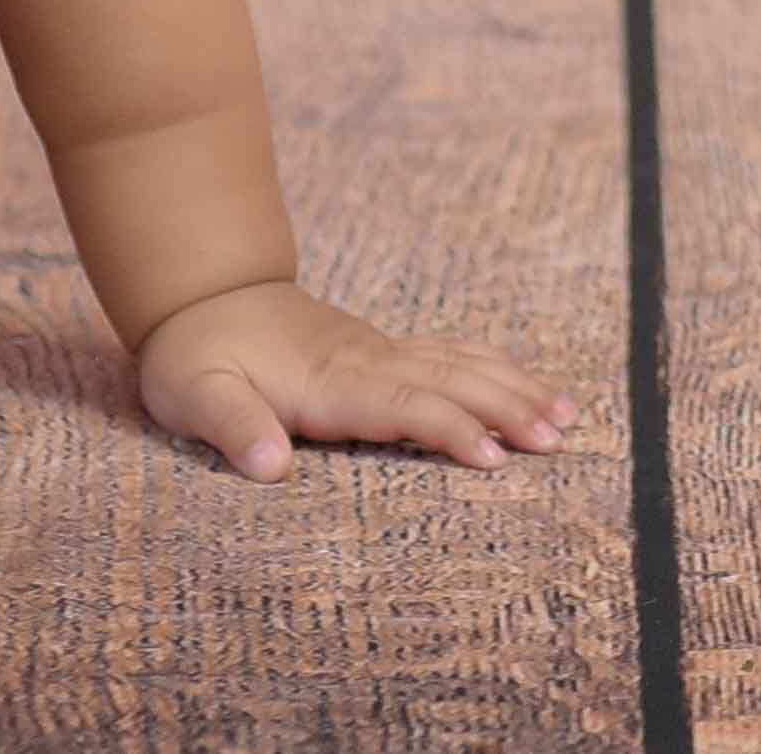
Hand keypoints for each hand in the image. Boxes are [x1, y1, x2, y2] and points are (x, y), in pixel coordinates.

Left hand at [136, 278, 573, 481]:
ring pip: (461, 366)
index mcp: (330, 380)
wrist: (204, 295)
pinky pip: (451, 356)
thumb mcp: (194, 392)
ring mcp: (379, 352)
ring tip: (566, 415)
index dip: (452, 430)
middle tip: (557, 438)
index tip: (496, 458)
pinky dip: (495, 368)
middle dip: (506, 408)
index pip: (405, 405)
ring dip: (513, 387)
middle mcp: (367, 361)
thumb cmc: (196, 356)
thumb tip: (269, 465)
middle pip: (450, 382)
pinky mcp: (382, 352)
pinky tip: (527, 384)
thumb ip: (233, 425)